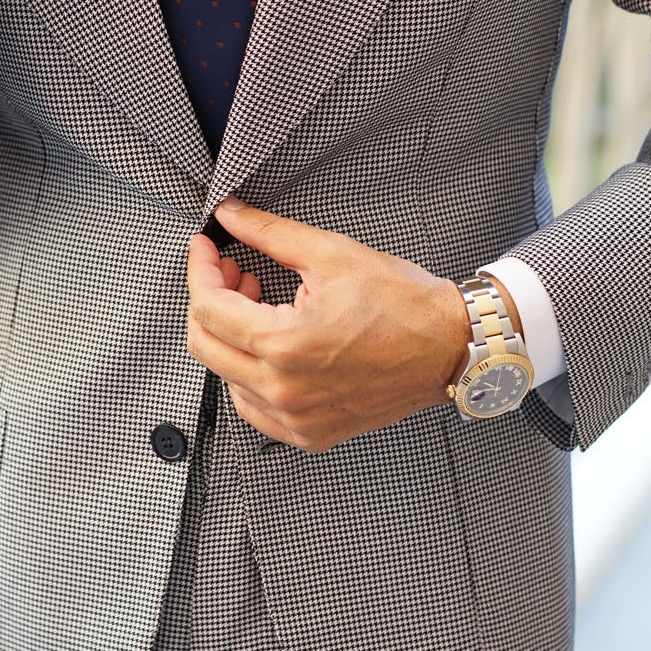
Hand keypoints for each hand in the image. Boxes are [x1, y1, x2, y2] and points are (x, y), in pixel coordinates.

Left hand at [186, 197, 474, 451]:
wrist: (450, 346)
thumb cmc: (404, 305)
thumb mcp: (331, 254)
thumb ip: (269, 234)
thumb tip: (229, 216)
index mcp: (285, 345)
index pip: (208, 308)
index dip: (200, 269)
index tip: (205, 249)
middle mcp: (284, 390)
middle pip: (205, 345)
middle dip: (209, 299)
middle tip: (233, 271)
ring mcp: (296, 418)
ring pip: (226, 377)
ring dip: (231, 336)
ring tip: (261, 302)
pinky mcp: (310, 434)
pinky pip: (254, 408)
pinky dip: (250, 374)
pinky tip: (270, 345)